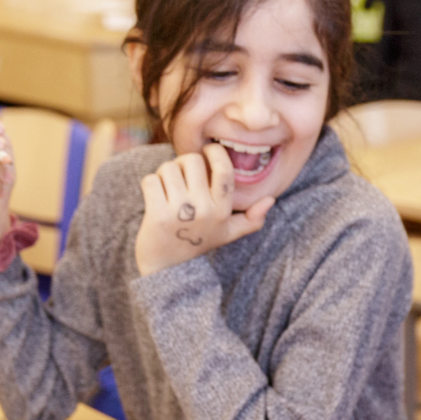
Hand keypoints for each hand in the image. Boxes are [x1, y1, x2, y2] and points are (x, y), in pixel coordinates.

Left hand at [134, 145, 275, 275]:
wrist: (166, 268)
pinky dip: (150, 185)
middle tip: (181, 176)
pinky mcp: (157, 214)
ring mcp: (181, 212)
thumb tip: (270, 200)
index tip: (207, 151)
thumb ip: (252, 219)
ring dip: (164, 174)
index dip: (214, 152)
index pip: (224, 169)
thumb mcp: (227, 233)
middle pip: (192, 160)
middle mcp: (204, 210)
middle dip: (183, 163)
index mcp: (223, 210)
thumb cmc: (197, 243)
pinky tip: (155, 198)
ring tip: (168, 189)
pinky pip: (151, 180)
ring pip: (168, 168)